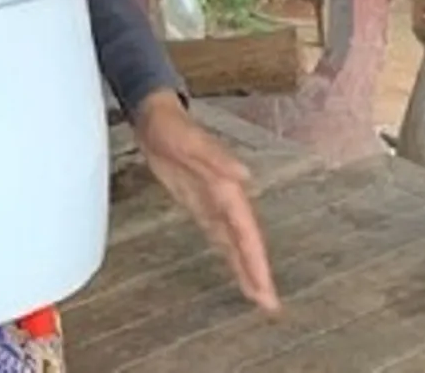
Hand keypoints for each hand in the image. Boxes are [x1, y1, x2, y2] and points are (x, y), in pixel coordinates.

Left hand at [132, 90, 280, 312]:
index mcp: (227, 187)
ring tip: (258, 297)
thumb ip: (216, 158)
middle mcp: (225, 198)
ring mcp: (213, 202)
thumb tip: (245, 176)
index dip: (256, 260)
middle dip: (257, 272)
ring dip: (246, 267)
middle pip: (245, 241)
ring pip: (234, 242)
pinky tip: (236, 270)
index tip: (265, 288)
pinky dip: (229, 254)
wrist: (154, 118)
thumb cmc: (172, 127)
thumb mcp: (190, 140)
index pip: (246, 231)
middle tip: (269, 305)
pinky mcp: (199, 203)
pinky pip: (218, 235)